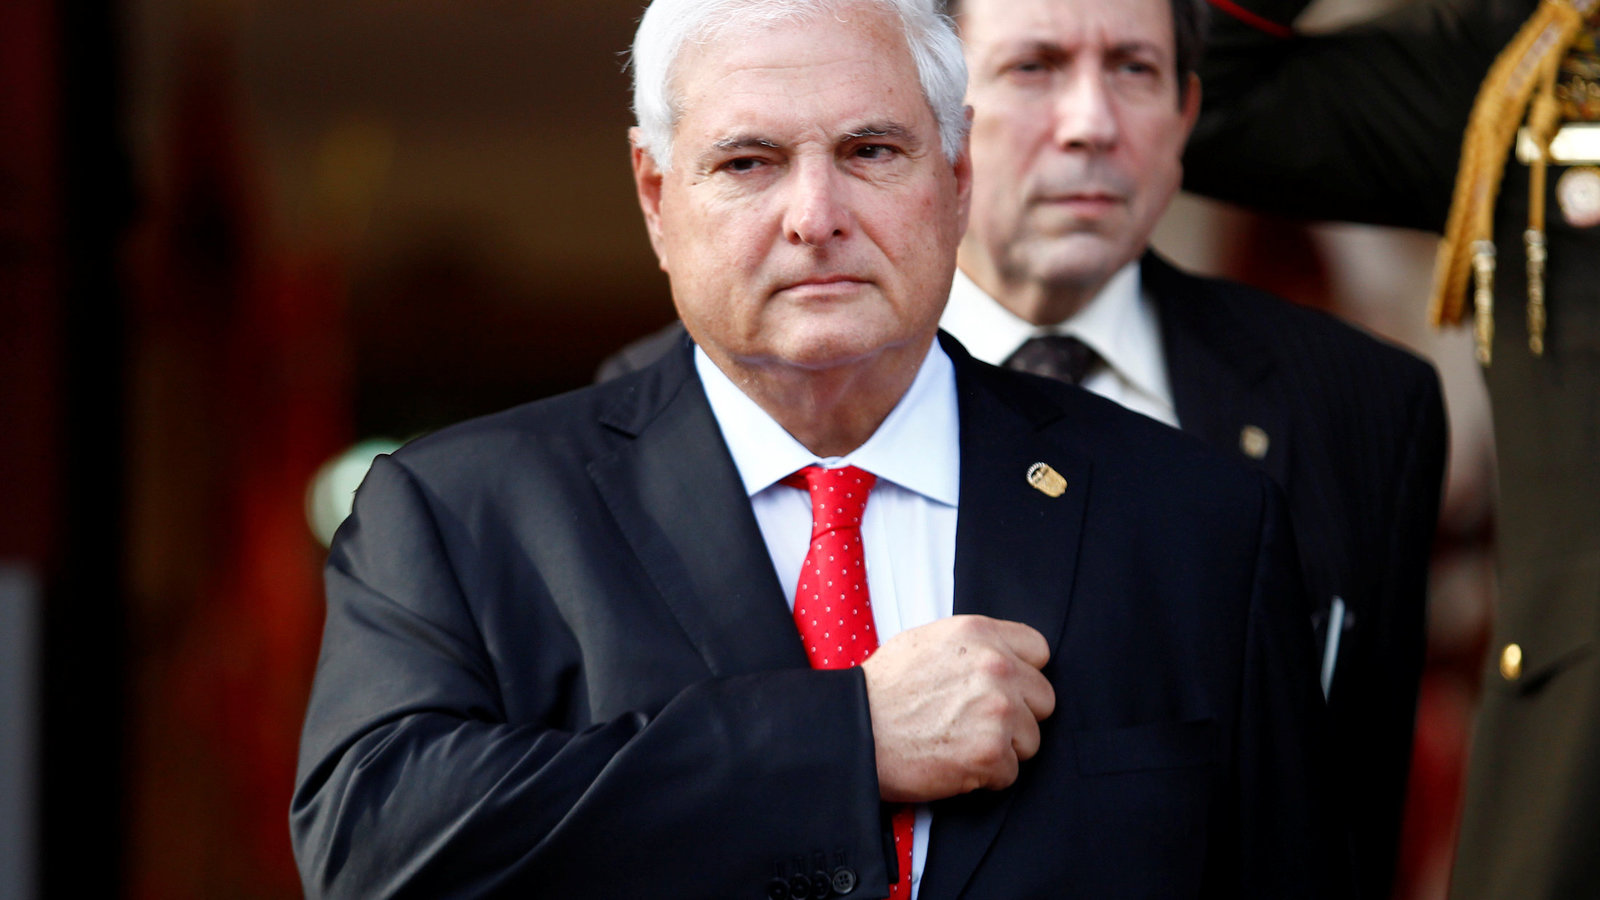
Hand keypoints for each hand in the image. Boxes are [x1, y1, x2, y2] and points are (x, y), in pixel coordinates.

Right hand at [860, 615, 1053, 802]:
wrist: (854, 730)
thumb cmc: (883, 690)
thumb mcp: (927, 641)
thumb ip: (973, 645)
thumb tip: (1003, 657)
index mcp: (981, 634)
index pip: (1039, 651)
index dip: (1023, 673)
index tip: (1004, 689)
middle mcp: (996, 667)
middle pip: (1043, 698)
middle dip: (1018, 715)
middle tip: (978, 724)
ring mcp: (997, 711)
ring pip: (1031, 739)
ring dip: (1003, 748)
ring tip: (961, 743)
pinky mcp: (990, 753)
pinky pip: (1010, 773)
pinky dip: (985, 777)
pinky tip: (954, 763)